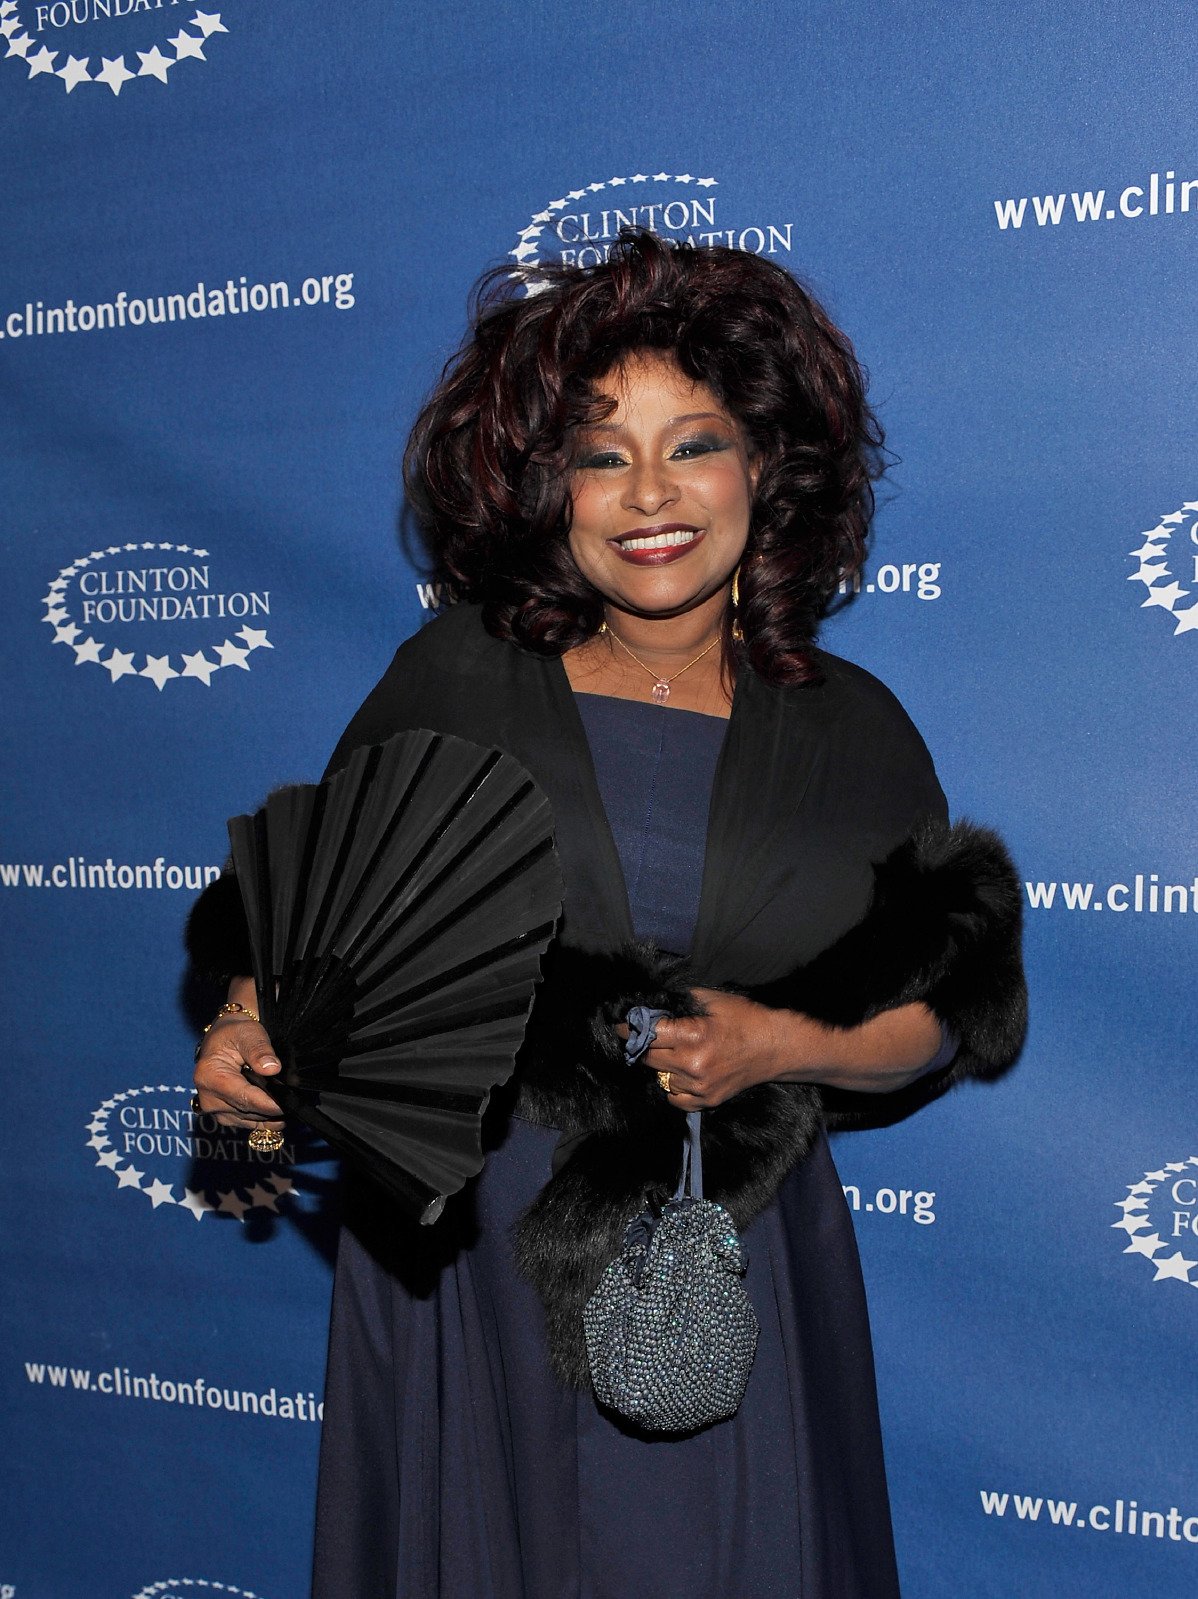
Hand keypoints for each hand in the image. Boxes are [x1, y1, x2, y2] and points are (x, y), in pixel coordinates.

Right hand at [193, 1015, 283, 1130]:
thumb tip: (272, 1069)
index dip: (269, 1103)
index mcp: (209, 1076)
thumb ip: (259, 1050)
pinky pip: (250, 1123)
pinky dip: (266, 1118)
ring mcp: (215, 1110)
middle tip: (296, 1099)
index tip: (290, 1104)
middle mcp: (208, 1098)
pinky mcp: (225, 1116)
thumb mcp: (248, 1032)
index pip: (244, 1098)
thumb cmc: (235, 1032)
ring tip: (289, 1100)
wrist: (224, 1039)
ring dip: (271, 1113)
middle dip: (274, 1107)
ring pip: (252, 1120)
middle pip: (249, 1111)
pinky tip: (279, 1112)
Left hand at [634, 990, 792, 1109]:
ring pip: (659, 1078)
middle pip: (649, 1057)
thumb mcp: (713, 1000)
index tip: (620, 1026)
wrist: (776, 1048)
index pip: (648, 1033)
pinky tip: (679, 1073)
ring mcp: (700, 1087)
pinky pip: (673, 1098)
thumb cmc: (746, 1019)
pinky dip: (671, 1086)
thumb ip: (680, 1001)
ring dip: (659, 1066)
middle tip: (643, 1038)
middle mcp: (693, 1064)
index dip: (631, 1028)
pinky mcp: (707, 1101)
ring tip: (670, 1054)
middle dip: (643, 1046)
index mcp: (694, 1035)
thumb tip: (652, 1005)